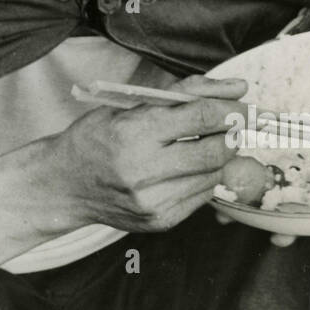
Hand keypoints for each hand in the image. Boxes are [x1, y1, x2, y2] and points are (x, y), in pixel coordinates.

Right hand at [52, 74, 247, 233]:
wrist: (64, 184)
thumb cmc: (97, 137)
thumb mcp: (131, 106)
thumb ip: (185, 95)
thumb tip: (239, 88)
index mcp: (133, 133)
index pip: (200, 117)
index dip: (231, 110)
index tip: (245, 106)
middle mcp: (143, 170)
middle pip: (214, 151)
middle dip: (232, 135)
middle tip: (232, 125)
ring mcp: (153, 201)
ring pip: (214, 175)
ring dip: (220, 157)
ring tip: (208, 144)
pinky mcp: (161, 221)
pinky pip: (202, 195)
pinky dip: (205, 177)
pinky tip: (189, 168)